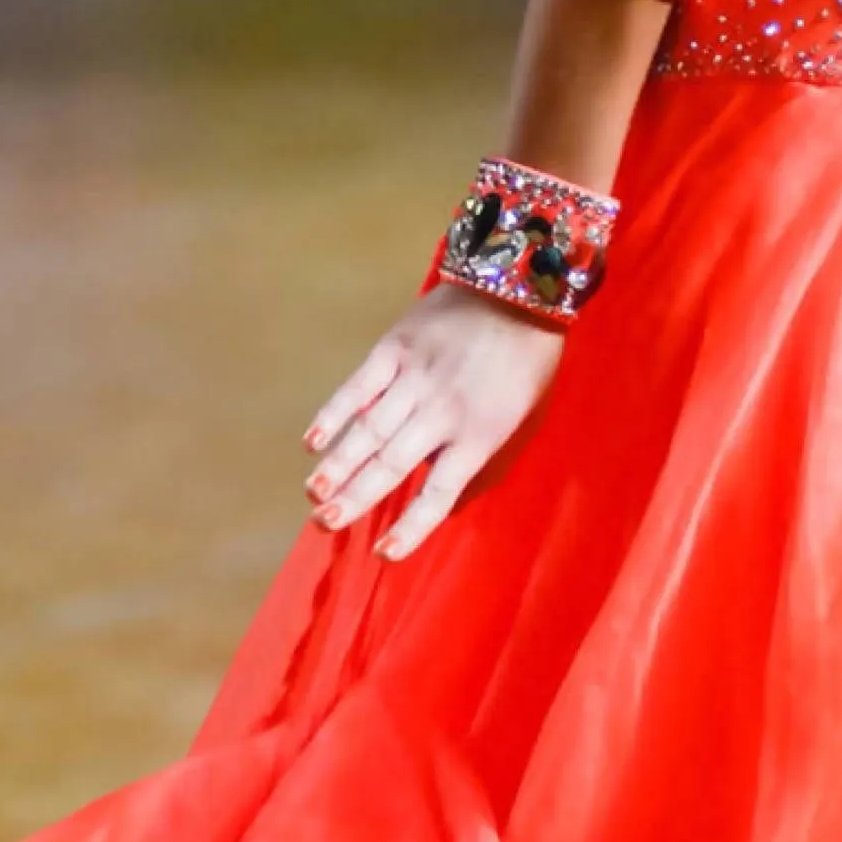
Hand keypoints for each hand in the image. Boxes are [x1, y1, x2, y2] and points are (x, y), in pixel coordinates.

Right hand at [304, 284, 566, 557]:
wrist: (519, 287)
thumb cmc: (527, 360)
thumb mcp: (523, 413)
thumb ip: (484, 453)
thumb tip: (449, 497)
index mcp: (481, 432)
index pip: (439, 491)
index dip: (411, 526)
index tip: (385, 553)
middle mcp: (443, 411)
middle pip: (391, 466)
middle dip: (355, 499)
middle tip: (326, 524)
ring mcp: (415, 379)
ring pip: (367, 432)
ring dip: (336, 467)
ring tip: (314, 495)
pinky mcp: (394, 349)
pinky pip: (356, 389)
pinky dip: (332, 416)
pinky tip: (313, 443)